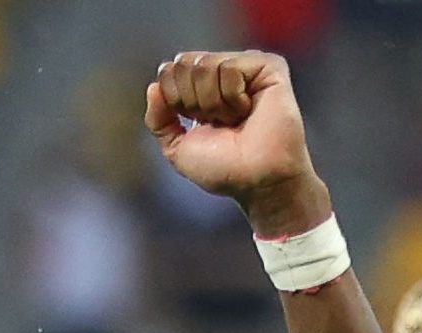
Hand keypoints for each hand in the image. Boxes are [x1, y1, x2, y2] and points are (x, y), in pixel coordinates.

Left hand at [144, 51, 326, 236]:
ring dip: (214, 103)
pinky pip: (230, 68)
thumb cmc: (224, 170)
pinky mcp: (267, 66)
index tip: (197, 123)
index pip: (171, 71)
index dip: (174, 99)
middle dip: (193, 101)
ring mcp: (245, 67)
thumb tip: (154, 86)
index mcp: (201, 88)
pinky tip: (248, 110)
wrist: (257, 181)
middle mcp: (222, 73)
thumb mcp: (178, 149)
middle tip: (218, 123)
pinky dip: (232, 97)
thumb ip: (158, 120)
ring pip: (206, 65)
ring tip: (236, 119)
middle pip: (185, 63)